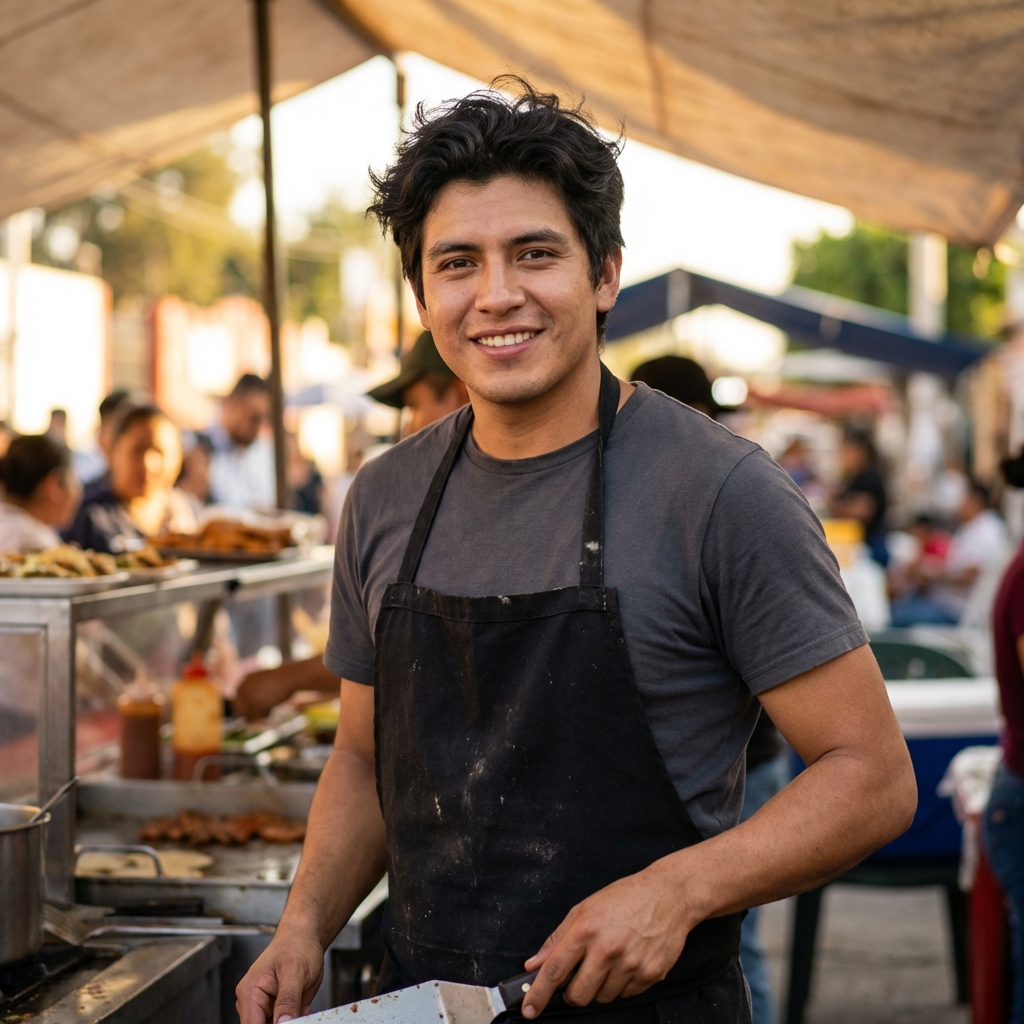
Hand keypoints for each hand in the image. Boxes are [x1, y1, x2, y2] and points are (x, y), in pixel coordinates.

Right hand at [236, 929, 324, 1023]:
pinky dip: (295, 1020)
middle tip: (302, 1011)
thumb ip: (288, 1000)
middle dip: (285, 1023)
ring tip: (303, 1004)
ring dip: (291, 1021)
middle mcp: (250, 1002)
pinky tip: (302, 1006)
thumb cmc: (297, 946)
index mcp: (249, 992)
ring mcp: (262, 1007)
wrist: (304, 938)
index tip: (290, 1021)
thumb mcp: (296, 971)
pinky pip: (282, 1023)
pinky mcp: (273, 1009)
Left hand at [520, 862, 693, 1018]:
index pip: (555, 970)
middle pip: (578, 995)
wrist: (669, 894)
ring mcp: (631, 964)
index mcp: (586, 930)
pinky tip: (628, 961)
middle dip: (573, 993)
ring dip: (601, 987)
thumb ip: (558, 938)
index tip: (528, 1010)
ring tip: (610, 960)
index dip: (538, 994)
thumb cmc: (624, 898)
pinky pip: (626, 995)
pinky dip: (623, 984)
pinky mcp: (650, 974)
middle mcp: (607, 949)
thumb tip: (534, 964)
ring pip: (603, 998)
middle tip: (580, 977)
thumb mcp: (585, 908)